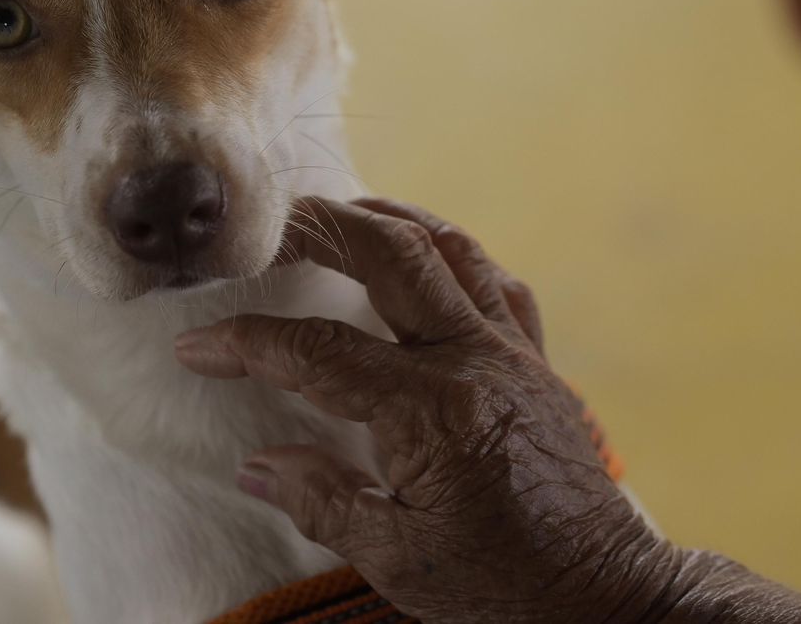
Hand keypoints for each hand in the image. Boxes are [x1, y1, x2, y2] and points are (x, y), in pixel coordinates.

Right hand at [173, 196, 669, 623]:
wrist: (605, 594)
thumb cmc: (501, 586)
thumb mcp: (399, 560)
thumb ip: (321, 501)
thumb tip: (254, 464)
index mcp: (430, 411)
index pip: (317, 352)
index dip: (247, 343)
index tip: (195, 344)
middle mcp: (473, 359)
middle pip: (390, 253)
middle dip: (319, 227)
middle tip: (263, 228)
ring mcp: (512, 352)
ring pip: (449, 248)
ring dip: (386, 220)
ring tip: (336, 216)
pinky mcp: (537, 362)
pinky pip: (496, 282)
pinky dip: (451, 255)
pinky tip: (422, 258)